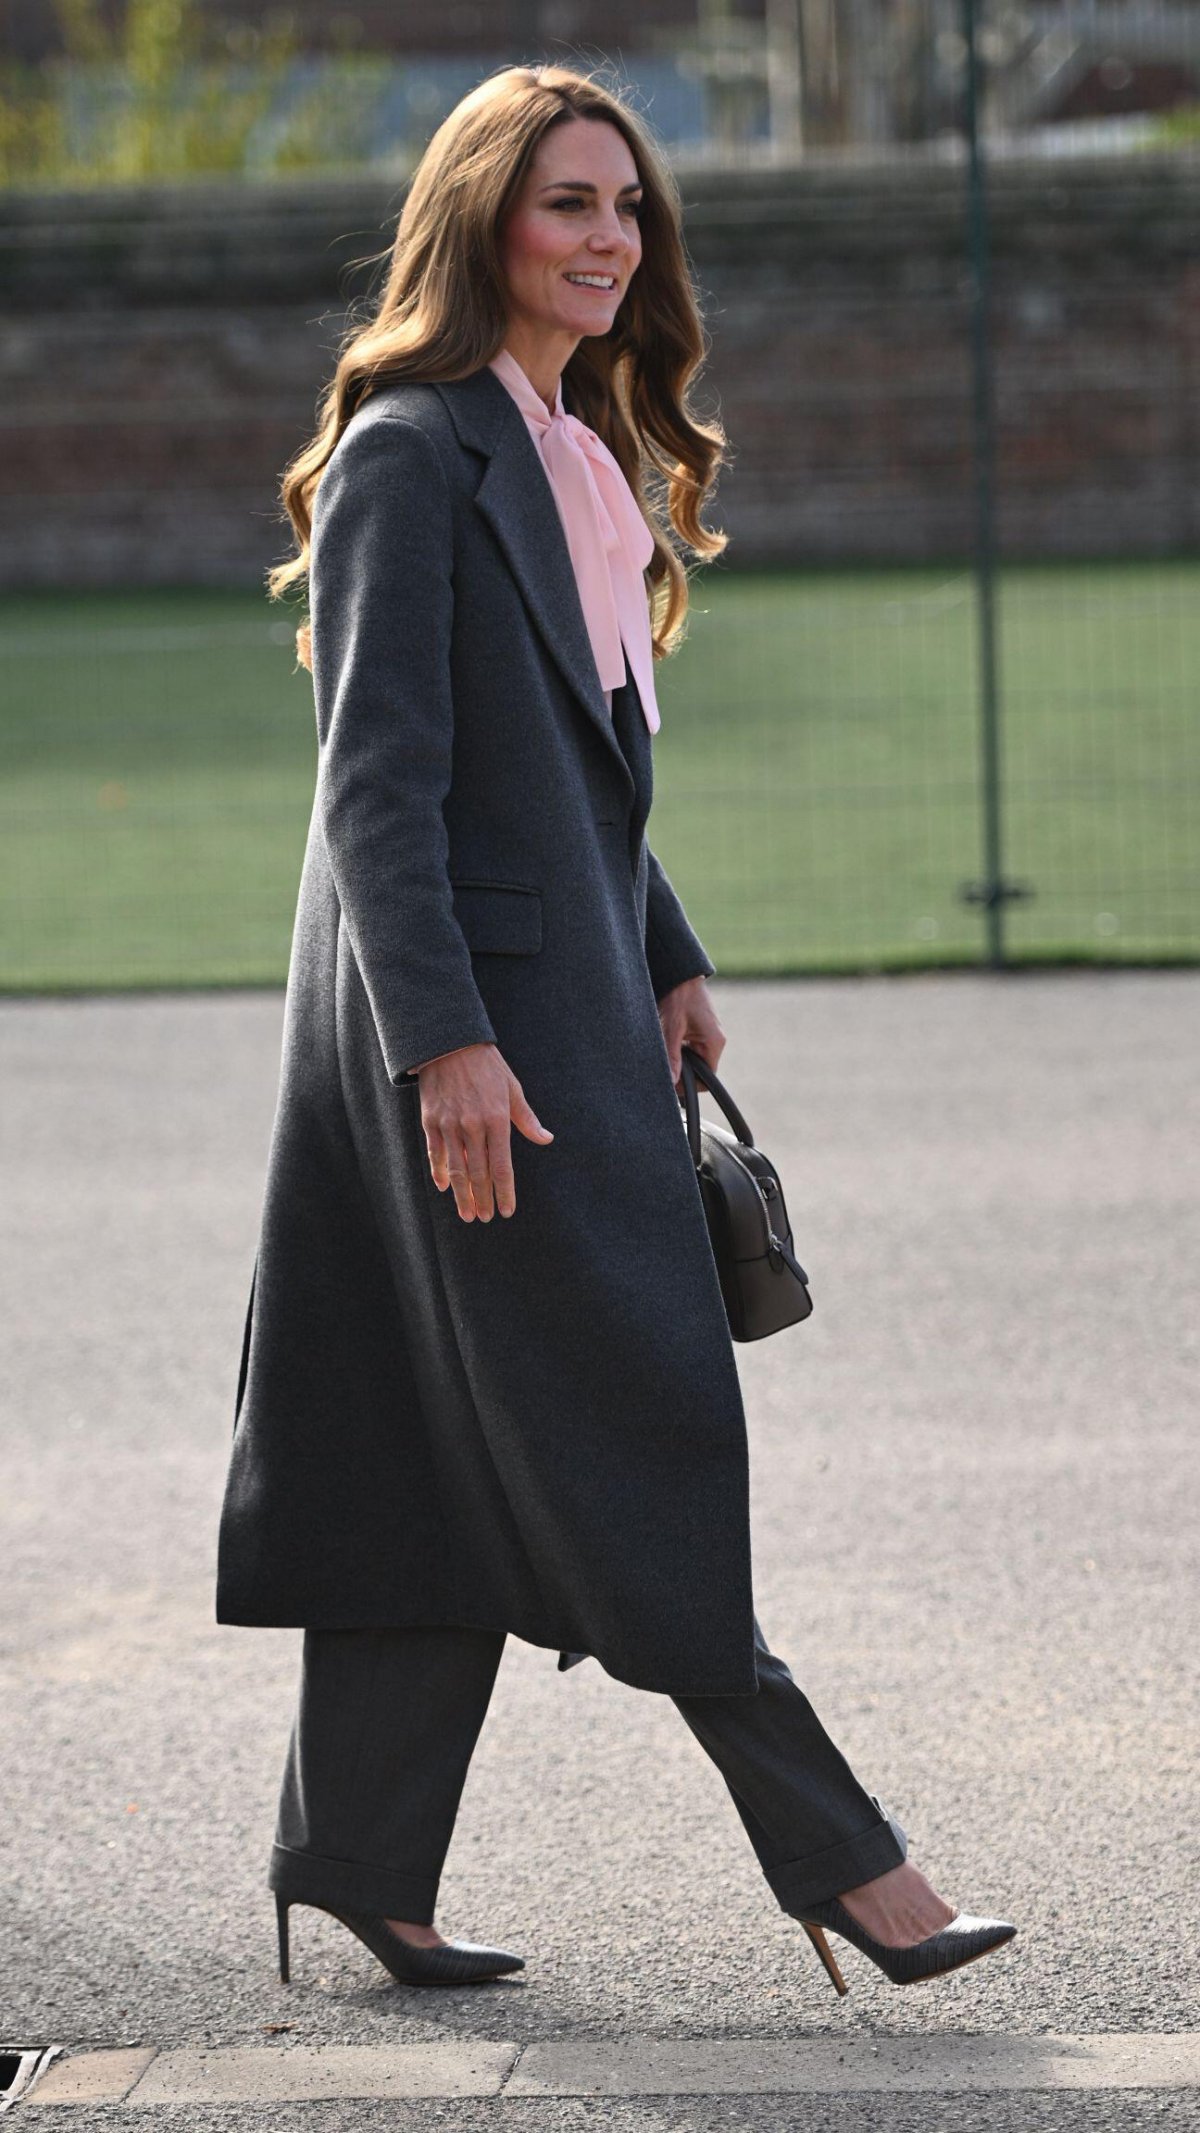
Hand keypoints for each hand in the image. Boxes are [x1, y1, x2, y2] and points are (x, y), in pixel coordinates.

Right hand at [417, 1043, 552, 1221]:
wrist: (449, 1043)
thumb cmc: (487, 1066)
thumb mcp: (512, 1088)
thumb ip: (527, 1119)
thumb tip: (546, 1139)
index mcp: (497, 1119)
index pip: (502, 1166)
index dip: (505, 1192)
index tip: (506, 1210)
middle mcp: (473, 1126)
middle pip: (479, 1173)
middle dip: (483, 1199)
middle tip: (485, 1218)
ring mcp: (450, 1124)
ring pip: (457, 1169)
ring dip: (463, 1195)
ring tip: (467, 1214)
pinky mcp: (431, 1121)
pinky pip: (436, 1154)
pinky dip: (440, 1173)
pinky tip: (445, 1188)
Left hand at [657, 975, 724, 1089]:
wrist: (681, 974)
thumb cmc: (679, 997)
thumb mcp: (671, 1029)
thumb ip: (672, 1057)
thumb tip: (671, 1082)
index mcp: (714, 1042)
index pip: (708, 1079)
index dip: (690, 1085)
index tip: (672, 1082)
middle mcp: (716, 1040)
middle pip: (702, 1070)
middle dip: (684, 1072)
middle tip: (665, 1065)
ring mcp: (711, 1035)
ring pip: (696, 1059)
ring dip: (682, 1059)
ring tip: (667, 1048)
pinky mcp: (703, 1030)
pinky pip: (694, 1048)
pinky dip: (682, 1049)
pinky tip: (671, 1040)